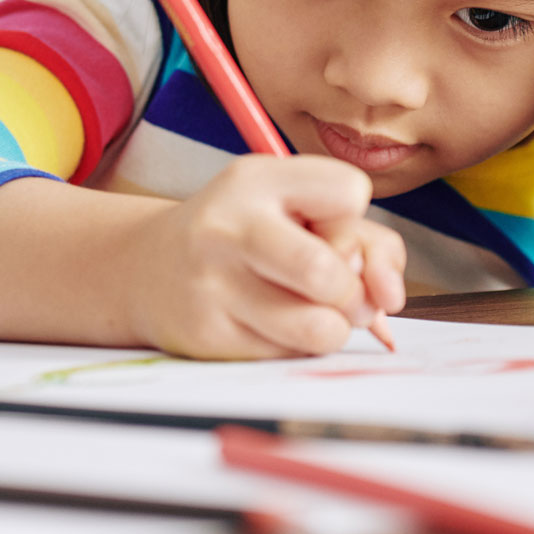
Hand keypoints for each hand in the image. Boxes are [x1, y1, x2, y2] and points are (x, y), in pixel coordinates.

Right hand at [123, 154, 406, 359]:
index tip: (322, 226)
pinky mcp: (208, 334)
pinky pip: (288, 355)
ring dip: (331, 328)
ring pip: (320, 328)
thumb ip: (364, 240)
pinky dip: (294, 346)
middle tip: (332, 289)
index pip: (351, 193)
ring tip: (308, 312)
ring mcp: (213, 284)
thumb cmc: (245, 234)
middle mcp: (229, 226)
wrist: (145, 268)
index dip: (352, 219)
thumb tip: (387, 298)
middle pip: (331, 274)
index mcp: (256, 179)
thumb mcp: (293, 208)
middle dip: (351, 292)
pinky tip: (266, 324)